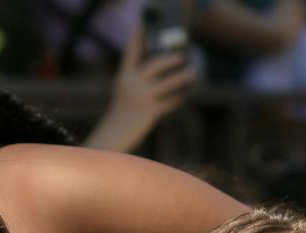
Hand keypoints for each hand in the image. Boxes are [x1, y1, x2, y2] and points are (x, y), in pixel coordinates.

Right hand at [85, 28, 197, 152]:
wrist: (113, 134)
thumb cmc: (121, 112)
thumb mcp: (124, 90)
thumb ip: (136, 78)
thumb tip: (159, 69)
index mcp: (125, 76)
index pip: (131, 52)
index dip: (136, 38)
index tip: (141, 25)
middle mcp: (132, 84)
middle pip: (156, 65)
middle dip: (171, 59)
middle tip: (182, 57)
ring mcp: (141, 97)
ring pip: (168, 83)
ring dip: (183, 78)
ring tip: (193, 74)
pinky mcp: (150, 111)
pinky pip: (169, 101)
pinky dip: (178, 98)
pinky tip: (182, 96)